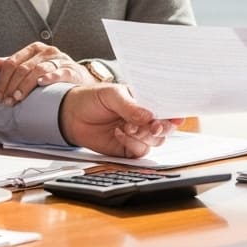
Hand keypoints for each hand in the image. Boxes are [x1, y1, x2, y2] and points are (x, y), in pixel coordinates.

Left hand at [0, 42, 91, 105]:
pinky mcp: (71, 69)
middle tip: (7, 102)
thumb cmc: (52, 72)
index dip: (3, 80)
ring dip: (26, 86)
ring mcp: (59, 59)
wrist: (80, 77)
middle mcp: (46, 51)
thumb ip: (13, 65)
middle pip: (23, 68)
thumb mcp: (31, 66)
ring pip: (38, 70)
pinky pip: (59, 72)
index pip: (12, 62)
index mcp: (34, 49)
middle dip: (12, 86)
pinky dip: (50, 77)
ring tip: (18, 98)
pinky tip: (41, 83)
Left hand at [58, 84, 181, 157]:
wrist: (71, 115)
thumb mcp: (112, 95)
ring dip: (143, 135)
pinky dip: (131, 143)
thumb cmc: (93, 98)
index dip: (174, 114)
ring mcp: (137, 135)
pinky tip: (119, 133)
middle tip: (152, 125)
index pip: (166, 109)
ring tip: (127, 126)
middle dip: (161, 128)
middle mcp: (144, 120)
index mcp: (145, 102)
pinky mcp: (127, 148)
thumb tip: (149, 116)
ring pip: (155, 142)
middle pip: (165, 130)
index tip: (176, 118)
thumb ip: (131, 106)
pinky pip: (139, 152)